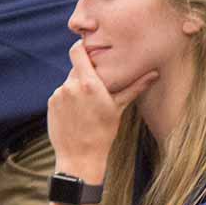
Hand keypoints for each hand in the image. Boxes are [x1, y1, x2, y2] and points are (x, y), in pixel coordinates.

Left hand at [46, 41, 157, 179]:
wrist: (79, 156)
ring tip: (88, 105)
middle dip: (86, 73)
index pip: (77, 51)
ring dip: (77, 88)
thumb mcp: (119, 108)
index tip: (90, 49)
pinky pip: (61, 94)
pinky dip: (69, 98)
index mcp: (88, 83)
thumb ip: (134, 87)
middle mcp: (70, 86)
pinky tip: (77, 112)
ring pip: (69, 82)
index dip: (82, 47)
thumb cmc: (103, 133)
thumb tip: (154, 74)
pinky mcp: (51, 103)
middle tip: (97, 84)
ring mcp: (58, 95)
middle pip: (76, 68)